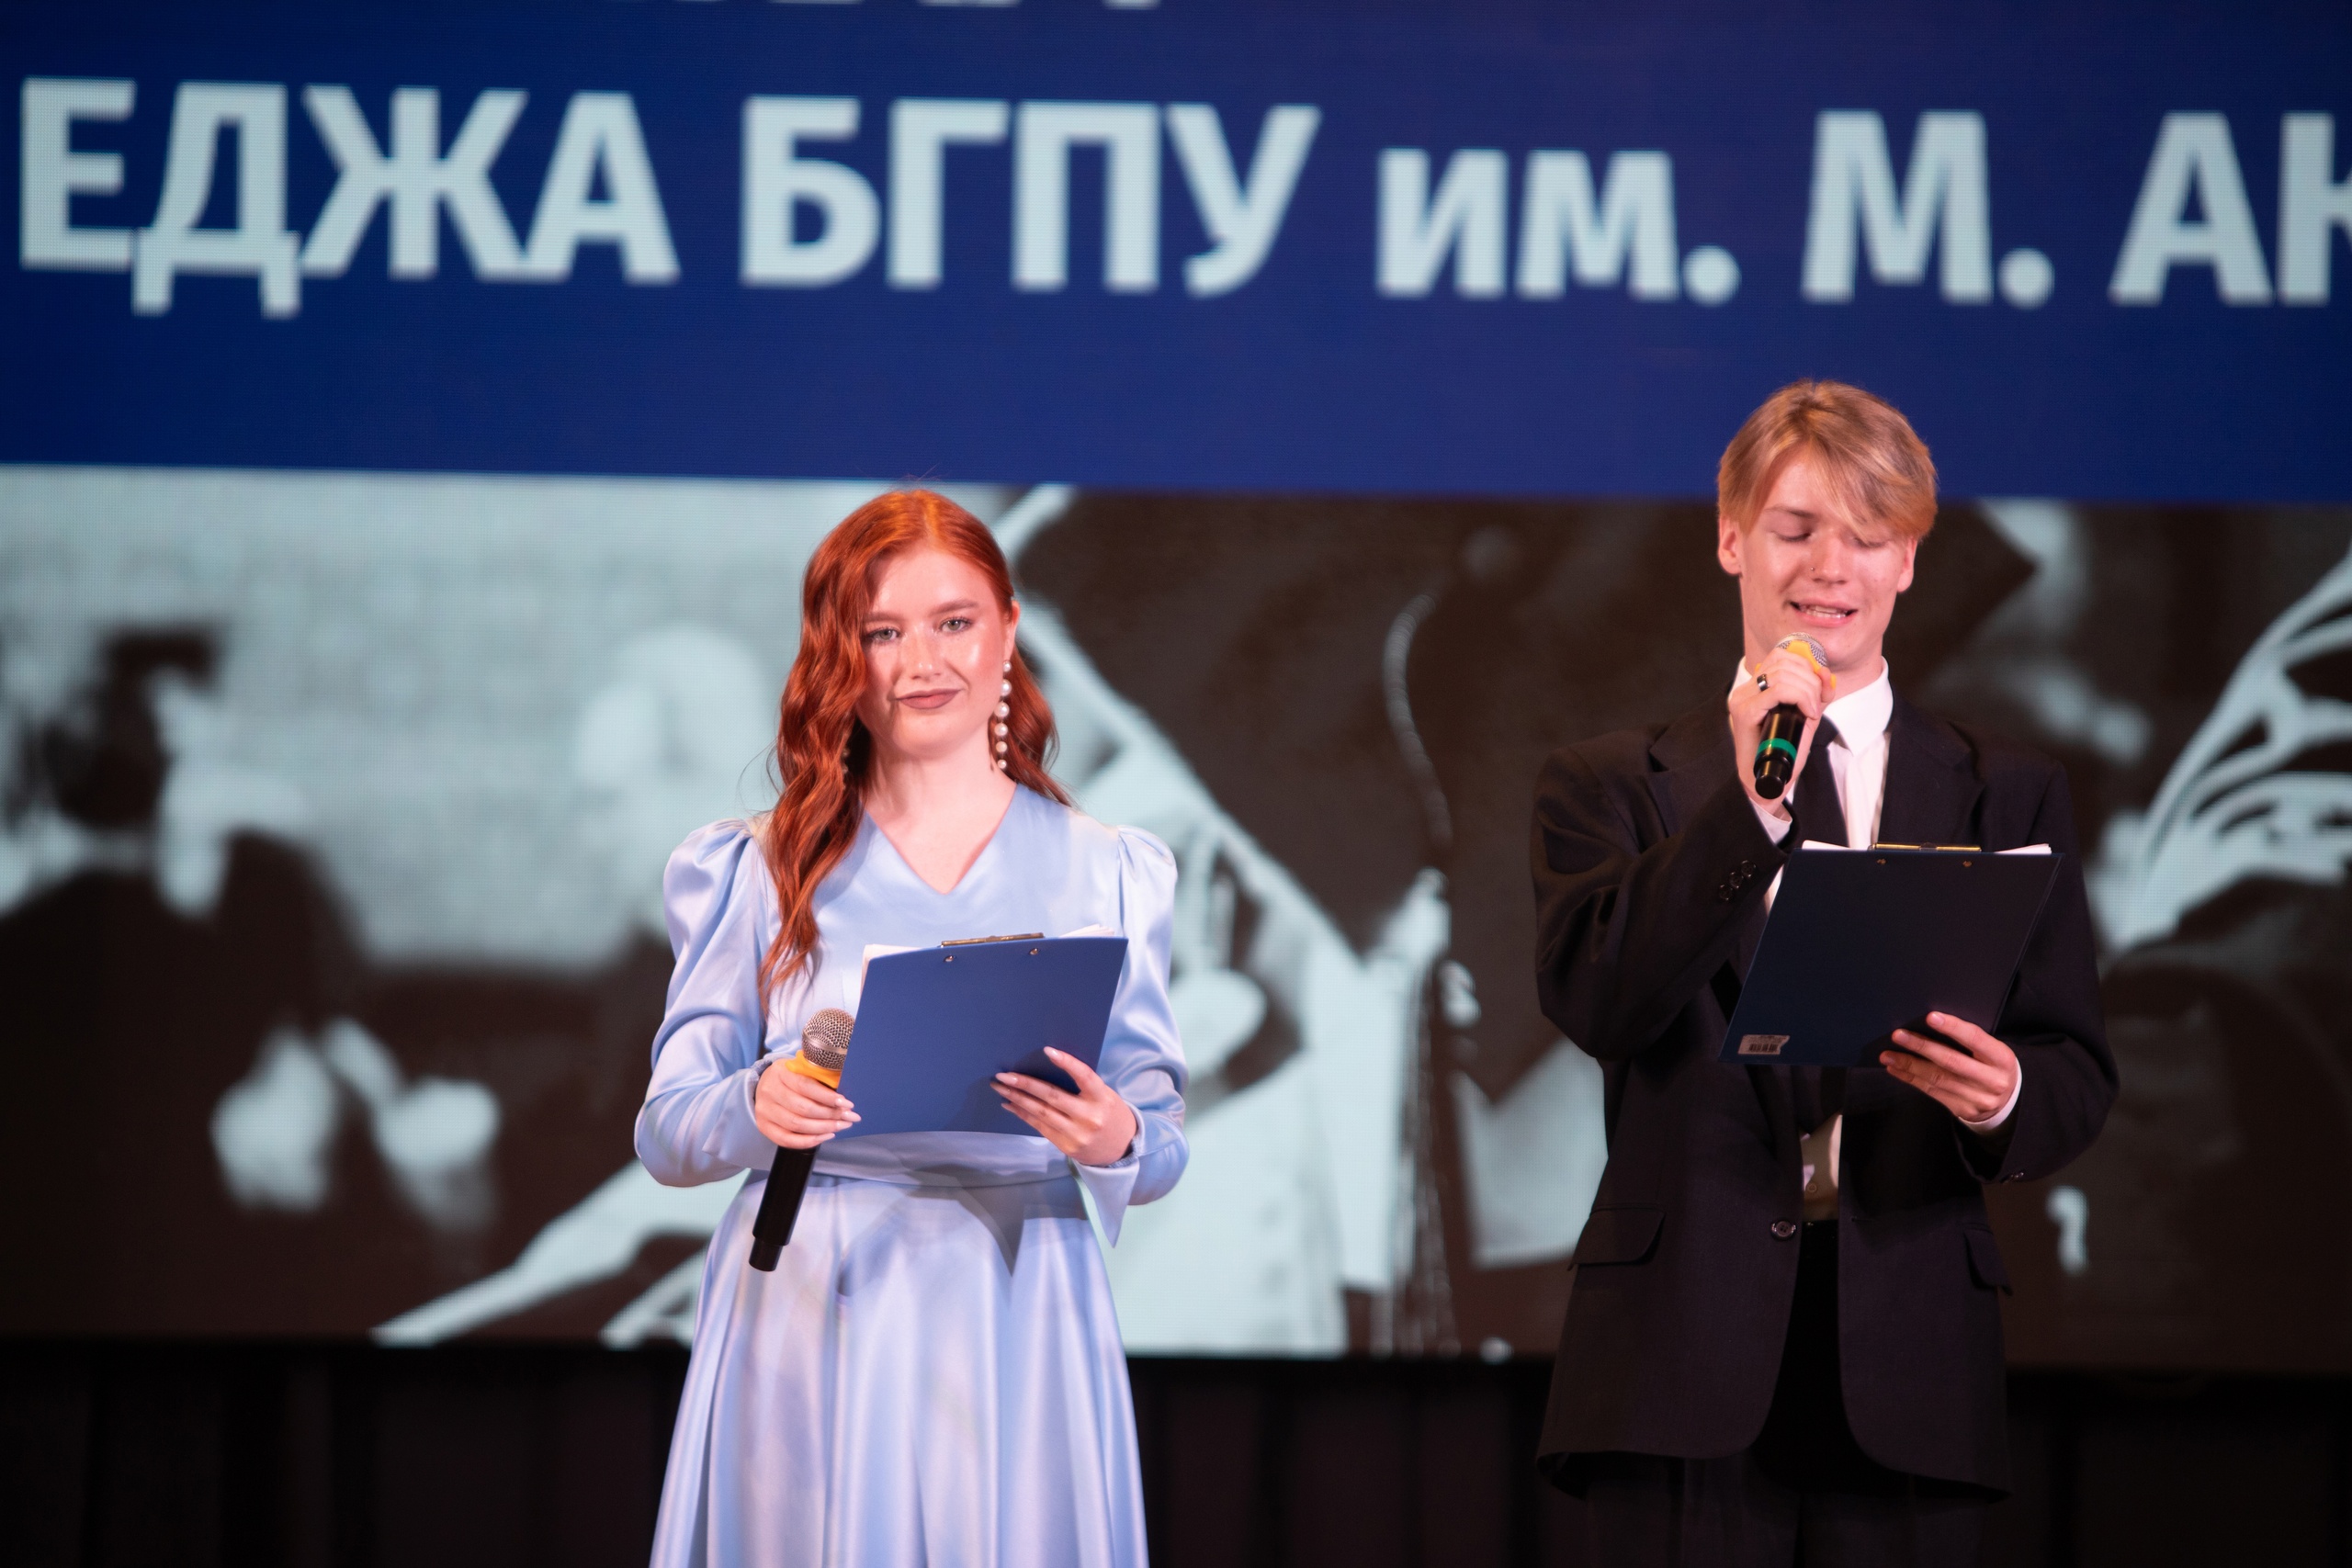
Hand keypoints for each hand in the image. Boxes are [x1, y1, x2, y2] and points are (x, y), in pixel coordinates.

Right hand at [753, 1059, 858, 1148]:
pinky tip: (825, 1136)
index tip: (847, 1103)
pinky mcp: (764, 1126)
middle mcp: (769, 1091)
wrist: (765, 1084)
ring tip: (841, 1126)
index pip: (805, 1086)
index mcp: (780, 1072)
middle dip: (830, 1114)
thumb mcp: (802, 1068)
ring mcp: (765, 1111)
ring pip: (797, 1125)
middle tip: (849, 1117)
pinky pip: (787, 1140)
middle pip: (803, 1108)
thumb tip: (843, 1097)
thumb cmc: (790, 1076)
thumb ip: (819, 1078)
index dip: (828, 1097)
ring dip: (824, 1128)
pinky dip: (809, 1141)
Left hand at [994, 1049, 1138, 1165]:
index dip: (1068, 1063)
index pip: (1085, 1076)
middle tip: (1004, 1075)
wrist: (1121, 1149)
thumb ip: (1083, 1086)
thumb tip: (1046, 1069)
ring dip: (1018, 1098)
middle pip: (1052, 1096)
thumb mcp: (1104, 1096)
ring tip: (1000, 1087)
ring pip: (1041, 1113)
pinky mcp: (1066, 1146)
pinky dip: (1023, 1114)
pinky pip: (1040, 1127)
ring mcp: (1076, 1133)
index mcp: (1102, 1098)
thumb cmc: (1109, 1114)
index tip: (1047, 1050)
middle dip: (1025, 1084)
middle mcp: (1089, 1116)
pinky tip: (1010, 1104)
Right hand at [1727, 643, 1836, 817]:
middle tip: (1816, 704)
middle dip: (1810, 680)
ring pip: (1782, 673)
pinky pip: (1778, 690)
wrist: (1768, 781)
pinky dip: (1800, 698)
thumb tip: (1826, 672)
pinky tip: (1808, 713)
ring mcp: (1742, 700)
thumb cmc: (1784, 752)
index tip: (1819, 688)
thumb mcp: (1806, 716)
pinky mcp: (1745, 713)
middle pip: (1783, 662)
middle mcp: (1745, 690)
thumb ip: (1816, 694)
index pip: (1780, 656)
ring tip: (1812, 710)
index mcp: (1755, 687)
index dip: (1806, 666)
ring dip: (1807, 690)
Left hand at [1883, 1012, 2019, 1125]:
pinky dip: (1911, 1079)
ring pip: (1937, 1079)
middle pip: (1951, 1062)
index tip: (1931, 1017)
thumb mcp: (1992, 1051)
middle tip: (1898, 1035)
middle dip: (1922, 1047)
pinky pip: (1932, 1092)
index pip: (1976, 1039)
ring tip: (1888, 1055)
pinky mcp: (1963, 1109)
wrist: (2010, 1102)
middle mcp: (1992, 1080)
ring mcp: (1978, 1098)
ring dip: (1909, 1065)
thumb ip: (1970, 1041)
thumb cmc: (1993, 1066)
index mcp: (2002, 1059)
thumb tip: (1931, 1023)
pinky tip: (1896, 1070)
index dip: (1953, 1028)